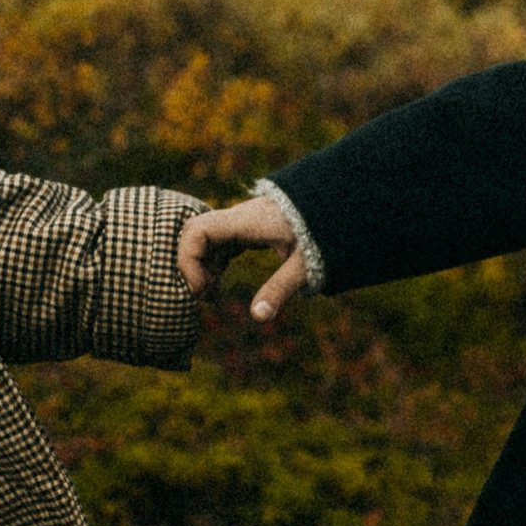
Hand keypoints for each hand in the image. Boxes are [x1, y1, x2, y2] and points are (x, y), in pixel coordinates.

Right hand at [177, 195, 310, 321]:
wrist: (336, 208)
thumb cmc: (322, 233)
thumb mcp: (303, 265)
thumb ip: (280, 288)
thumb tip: (258, 317)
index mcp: (245, 221)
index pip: (196, 231)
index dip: (188, 260)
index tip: (202, 288)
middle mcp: (236, 218)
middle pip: (193, 235)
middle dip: (190, 265)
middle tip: (203, 295)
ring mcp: (238, 223)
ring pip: (202, 240)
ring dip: (199, 267)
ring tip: (212, 295)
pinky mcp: (243, 230)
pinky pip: (215, 244)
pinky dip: (210, 264)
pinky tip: (217, 285)